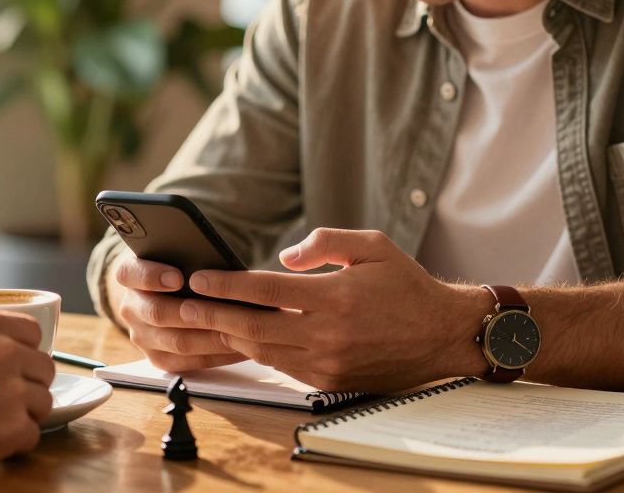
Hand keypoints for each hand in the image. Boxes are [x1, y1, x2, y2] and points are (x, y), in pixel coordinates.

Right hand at [0, 307, 54, 479]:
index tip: (14, 366)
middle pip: (43, 366)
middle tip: (6, 399)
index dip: (23, 351)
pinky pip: (32, 434)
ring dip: (24, 413)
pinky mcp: (12, 427)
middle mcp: (3, 351)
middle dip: (28, 383)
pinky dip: (15, 442)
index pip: (30, 331)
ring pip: (43, 401)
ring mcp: (12, 389)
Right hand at [108, 248, 245, 371]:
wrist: (163, 294)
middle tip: (218, 310)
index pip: (130, 273)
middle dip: (191, 312)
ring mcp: (142, 336)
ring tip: (239, 328)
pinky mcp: (158, 358)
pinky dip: (217, 354)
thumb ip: (186, 254)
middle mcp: (130, 308)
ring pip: (177, 341)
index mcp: (129, 275)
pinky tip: (239, 345)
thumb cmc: (178, 266)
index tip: (178, 278)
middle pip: (156, 313)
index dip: (153, 276)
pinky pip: (189, 362)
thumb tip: (212, 261)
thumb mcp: (175, 253)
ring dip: (211, 336)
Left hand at [179, 229, 491, 391]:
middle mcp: (327, 334)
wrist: (442, 335)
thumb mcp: (372, 245)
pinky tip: (238, 338)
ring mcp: (327, 362)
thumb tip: (284, 256)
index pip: (265, 290)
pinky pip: (282, 366)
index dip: (226, 285)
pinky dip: (257, 351)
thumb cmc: (405, 285)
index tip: (198, 277)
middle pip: (253, 326)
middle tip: (181, 305)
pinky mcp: (329, 382)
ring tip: (199, 322)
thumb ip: (325, 242)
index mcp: (335, 297)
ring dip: (228, 336)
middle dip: (212, 315)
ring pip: (262, 350)